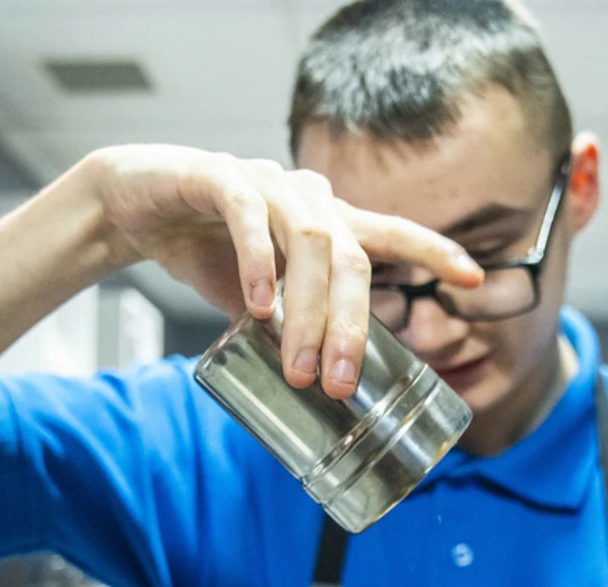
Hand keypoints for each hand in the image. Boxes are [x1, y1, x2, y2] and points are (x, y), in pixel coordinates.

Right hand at [86, 144, 482, 397]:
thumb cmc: (207, 251)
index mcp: (327, 224)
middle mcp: (307, 197)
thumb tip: (321, 388)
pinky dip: (258, 261)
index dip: (434, 252)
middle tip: (340, 384)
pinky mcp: (216, 176)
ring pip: (308, 242)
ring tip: (299, 367)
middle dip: (352, 325)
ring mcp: (265, 182)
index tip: (474, 279)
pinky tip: (259, 304)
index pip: (391, 235)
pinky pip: (247, 215)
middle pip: (352, 258)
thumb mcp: (261, 298)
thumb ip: (293, 326)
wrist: (132, 207)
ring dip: (308, 310)